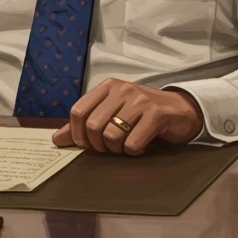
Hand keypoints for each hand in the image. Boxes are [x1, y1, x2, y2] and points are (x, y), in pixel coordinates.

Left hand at [51, 79, 203, 154]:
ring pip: (111, 136)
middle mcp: (122, 89)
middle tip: (110, 148)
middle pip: (92, 127)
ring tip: (126, 145)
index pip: (78, 111)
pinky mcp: (156, 115)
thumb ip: (84, 124)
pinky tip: (141, 144)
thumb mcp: (112, 112)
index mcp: (107, 86)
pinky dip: (134, 151)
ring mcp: (140, 101)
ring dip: (116, 150)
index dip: (77, 134)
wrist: (180, 110)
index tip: (87, 145)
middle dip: (98, 146)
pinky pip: (132, 143)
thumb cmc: (142, 113)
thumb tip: (56, 139)